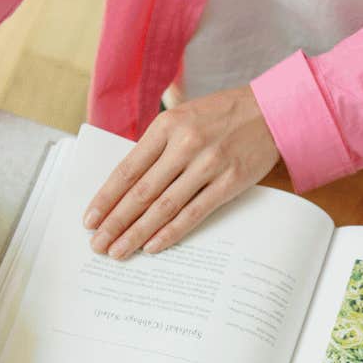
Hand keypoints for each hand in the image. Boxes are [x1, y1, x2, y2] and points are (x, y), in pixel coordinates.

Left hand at [84, 86, 280, 256]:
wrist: (272, 111)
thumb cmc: (221, 116)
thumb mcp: (183, 117)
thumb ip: (156, 147)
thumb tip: (126, 187)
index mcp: (167, 126)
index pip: (127, 169)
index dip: (106, 198)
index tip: (90, 220)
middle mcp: (185, 144)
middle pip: (141, 192)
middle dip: (115, 223)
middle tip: (98, 245)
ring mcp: (208, 165)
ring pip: (163, 207)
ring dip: (137, 233)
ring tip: (118, 251)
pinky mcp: (229, 182)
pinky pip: (193, 214)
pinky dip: (170, 233)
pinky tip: (152, 246)